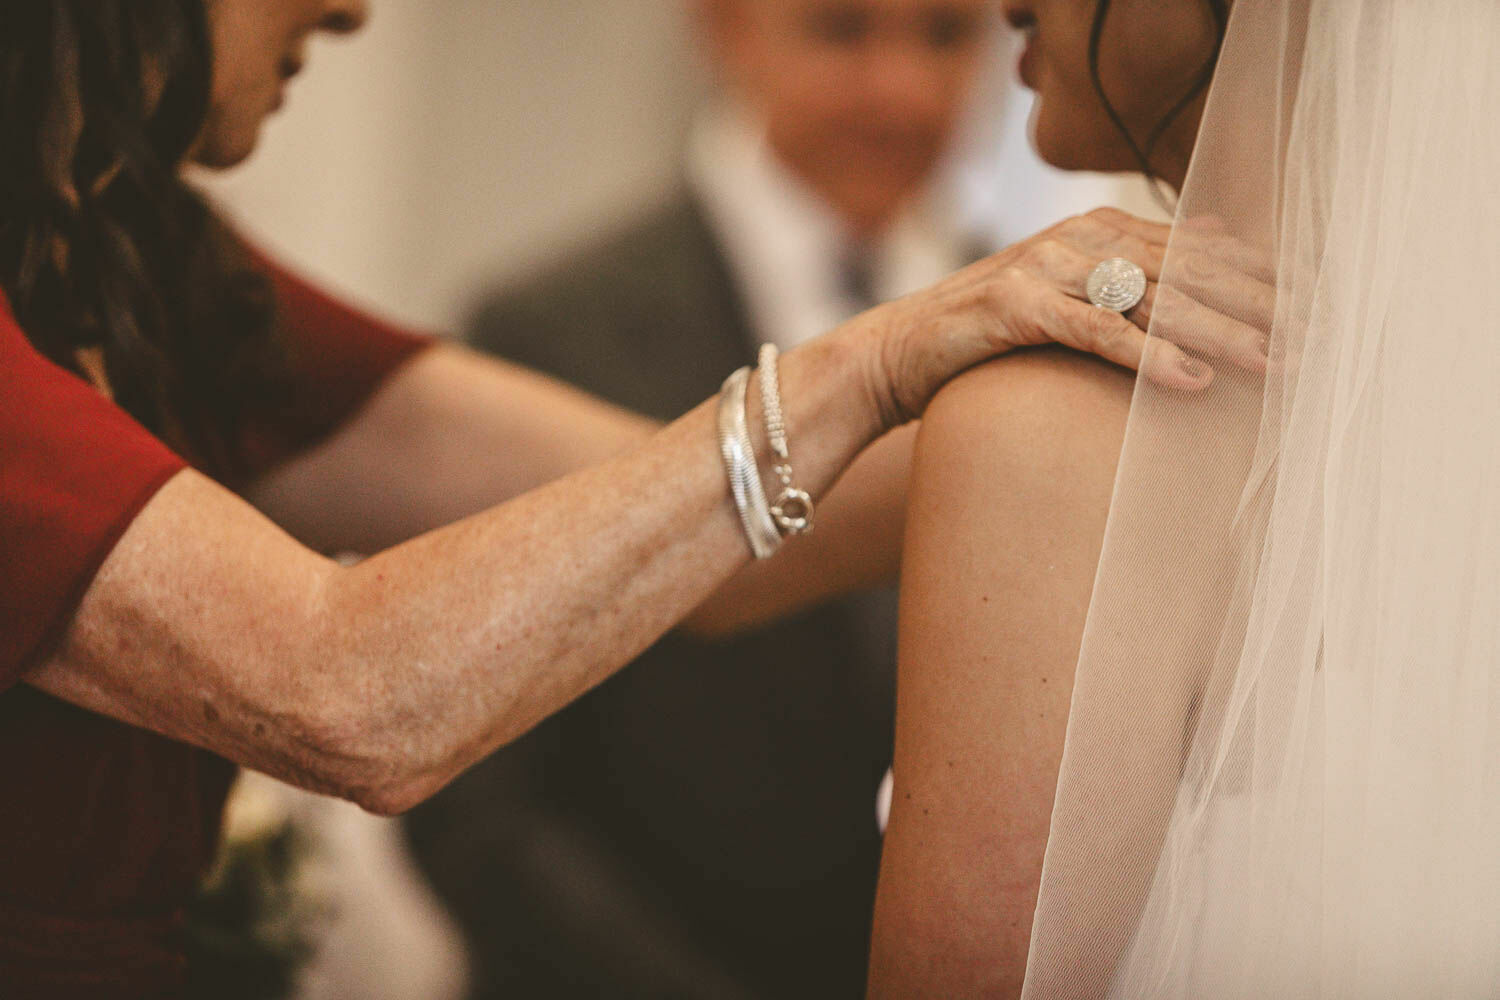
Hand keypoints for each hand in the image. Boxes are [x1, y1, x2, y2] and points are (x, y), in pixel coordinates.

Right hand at [855, 206, 1275, 425]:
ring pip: (1149, 299)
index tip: (1319, 308)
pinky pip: (1094, 332)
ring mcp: (1044, 266)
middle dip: (1256, 306)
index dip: (1261, 278)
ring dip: (1217, 334)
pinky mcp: (1014, 305)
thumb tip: (1215, 231)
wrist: (894, 353)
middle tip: (1317, 340)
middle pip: (1185, 271)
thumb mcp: (1069, 293)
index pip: (1198, 250)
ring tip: (1273, 364)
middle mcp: (1078, 237)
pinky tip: (1191, 382)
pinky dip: (1146, 357)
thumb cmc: (988, 335)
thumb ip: (1136, 266)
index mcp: (1099, 230)